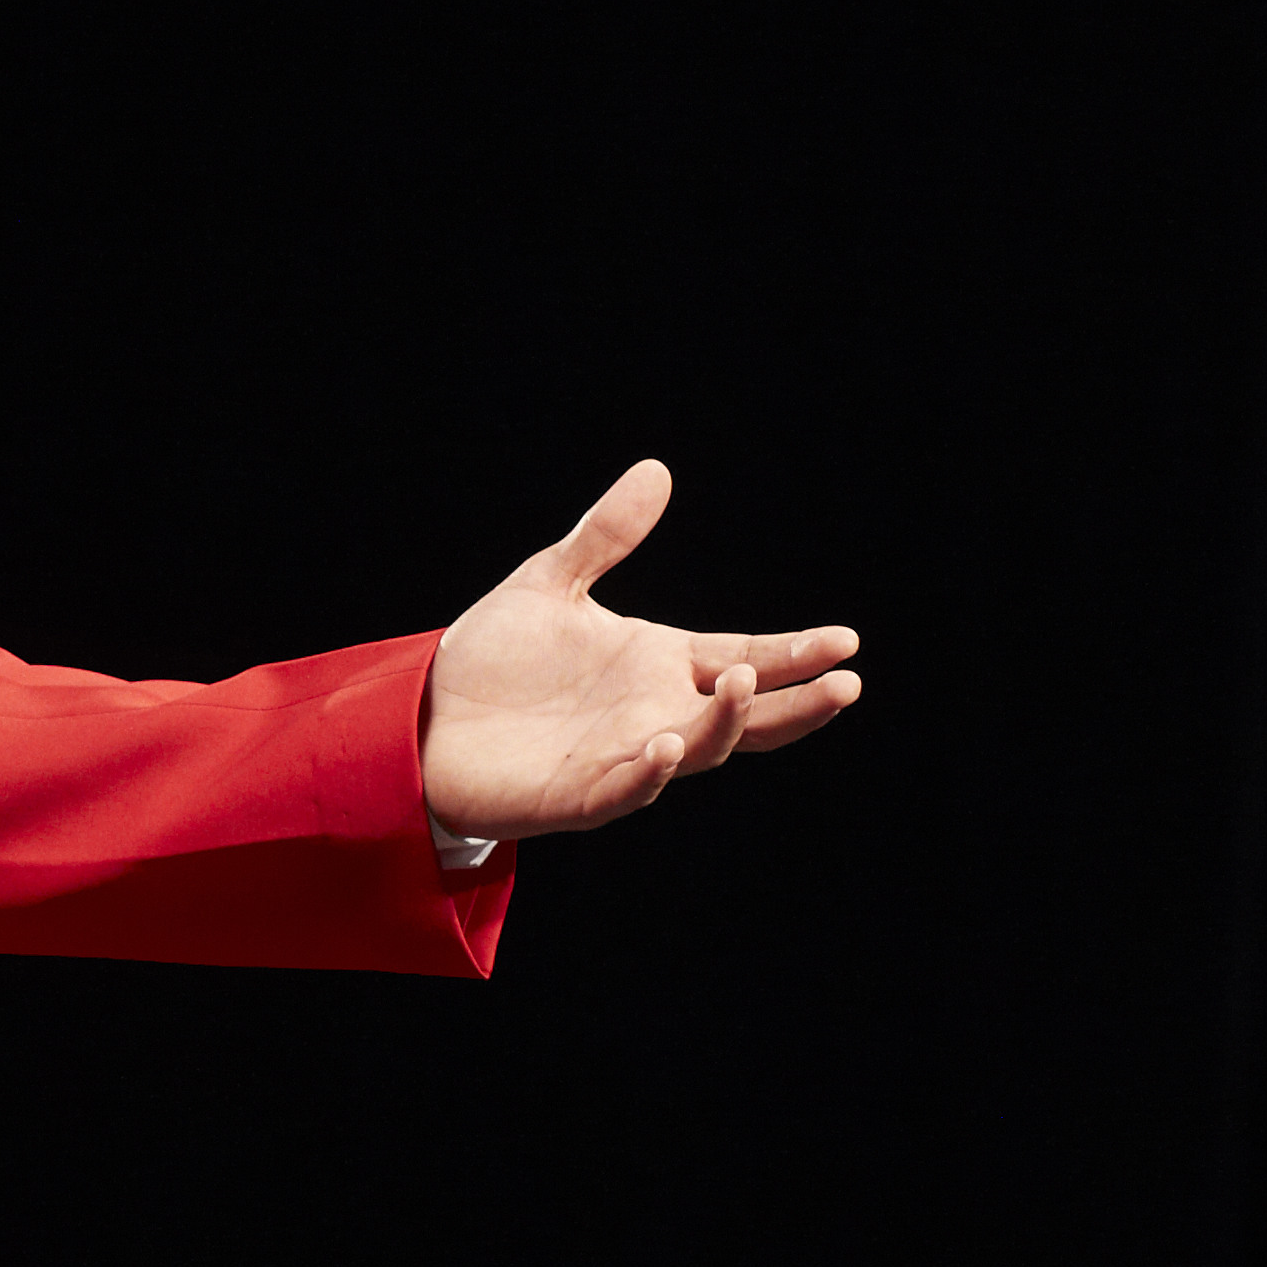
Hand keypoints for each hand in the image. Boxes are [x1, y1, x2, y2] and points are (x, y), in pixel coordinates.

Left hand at [419, 461, 859, 843]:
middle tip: (846, 684)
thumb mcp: (550, 584)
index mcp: (659, 666)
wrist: (420, 717)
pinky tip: (665, 745)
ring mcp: (620, 758)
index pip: (744, 656)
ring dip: (721, 723)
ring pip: (695, 751)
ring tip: (739, 683)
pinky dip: (648, 772)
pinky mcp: (574, 796)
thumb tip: (656, 471)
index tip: (845, 640)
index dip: (793, 653)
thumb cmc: (494, 660)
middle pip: (744, 715)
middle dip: (796, 704)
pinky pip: (623, 790)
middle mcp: (653, 714)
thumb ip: (604, 536)